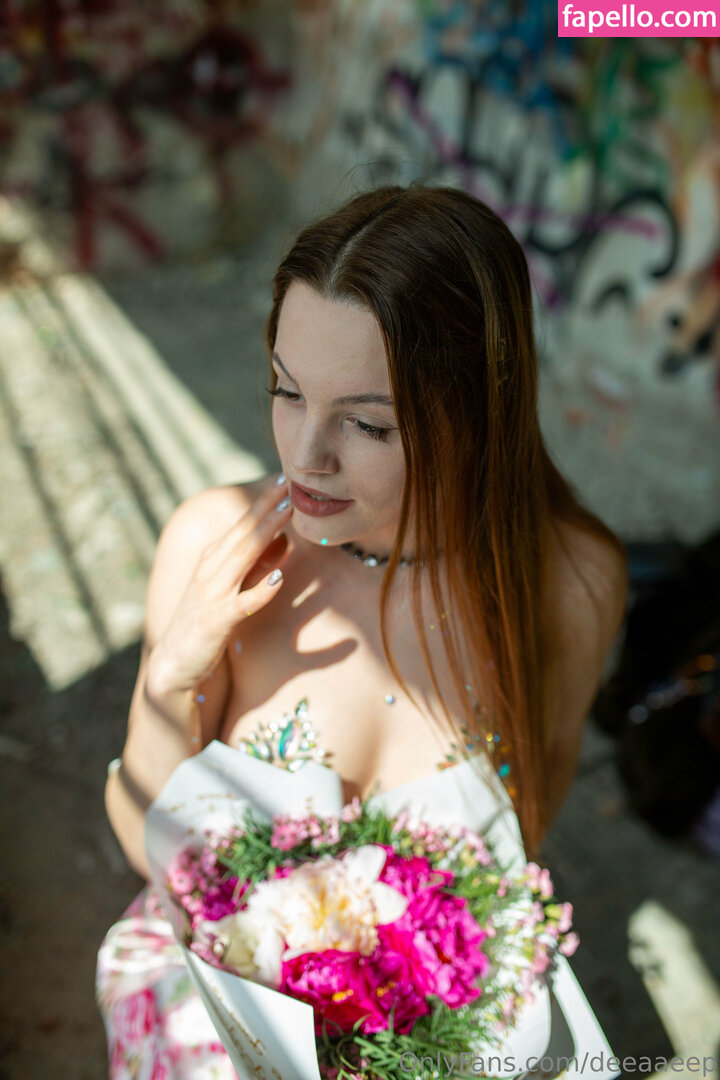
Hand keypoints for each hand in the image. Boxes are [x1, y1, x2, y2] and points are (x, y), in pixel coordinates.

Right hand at [147, 477, 291, 695]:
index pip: (241, 525)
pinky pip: (242, 603)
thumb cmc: (207, 622)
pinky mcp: (216, 621)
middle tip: (289, 484)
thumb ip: (256, 565)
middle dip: (266, 507)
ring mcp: (211, 594)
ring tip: (288, 513)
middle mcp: (210, 570)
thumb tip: (284, 540)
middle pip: (243, 533)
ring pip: (242, 557)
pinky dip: (261, 589)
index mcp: (213, 559)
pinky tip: (279, 577)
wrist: (175, 664)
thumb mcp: (232, 587)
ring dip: (266, 532)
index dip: (262, 502)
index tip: (283, 479)